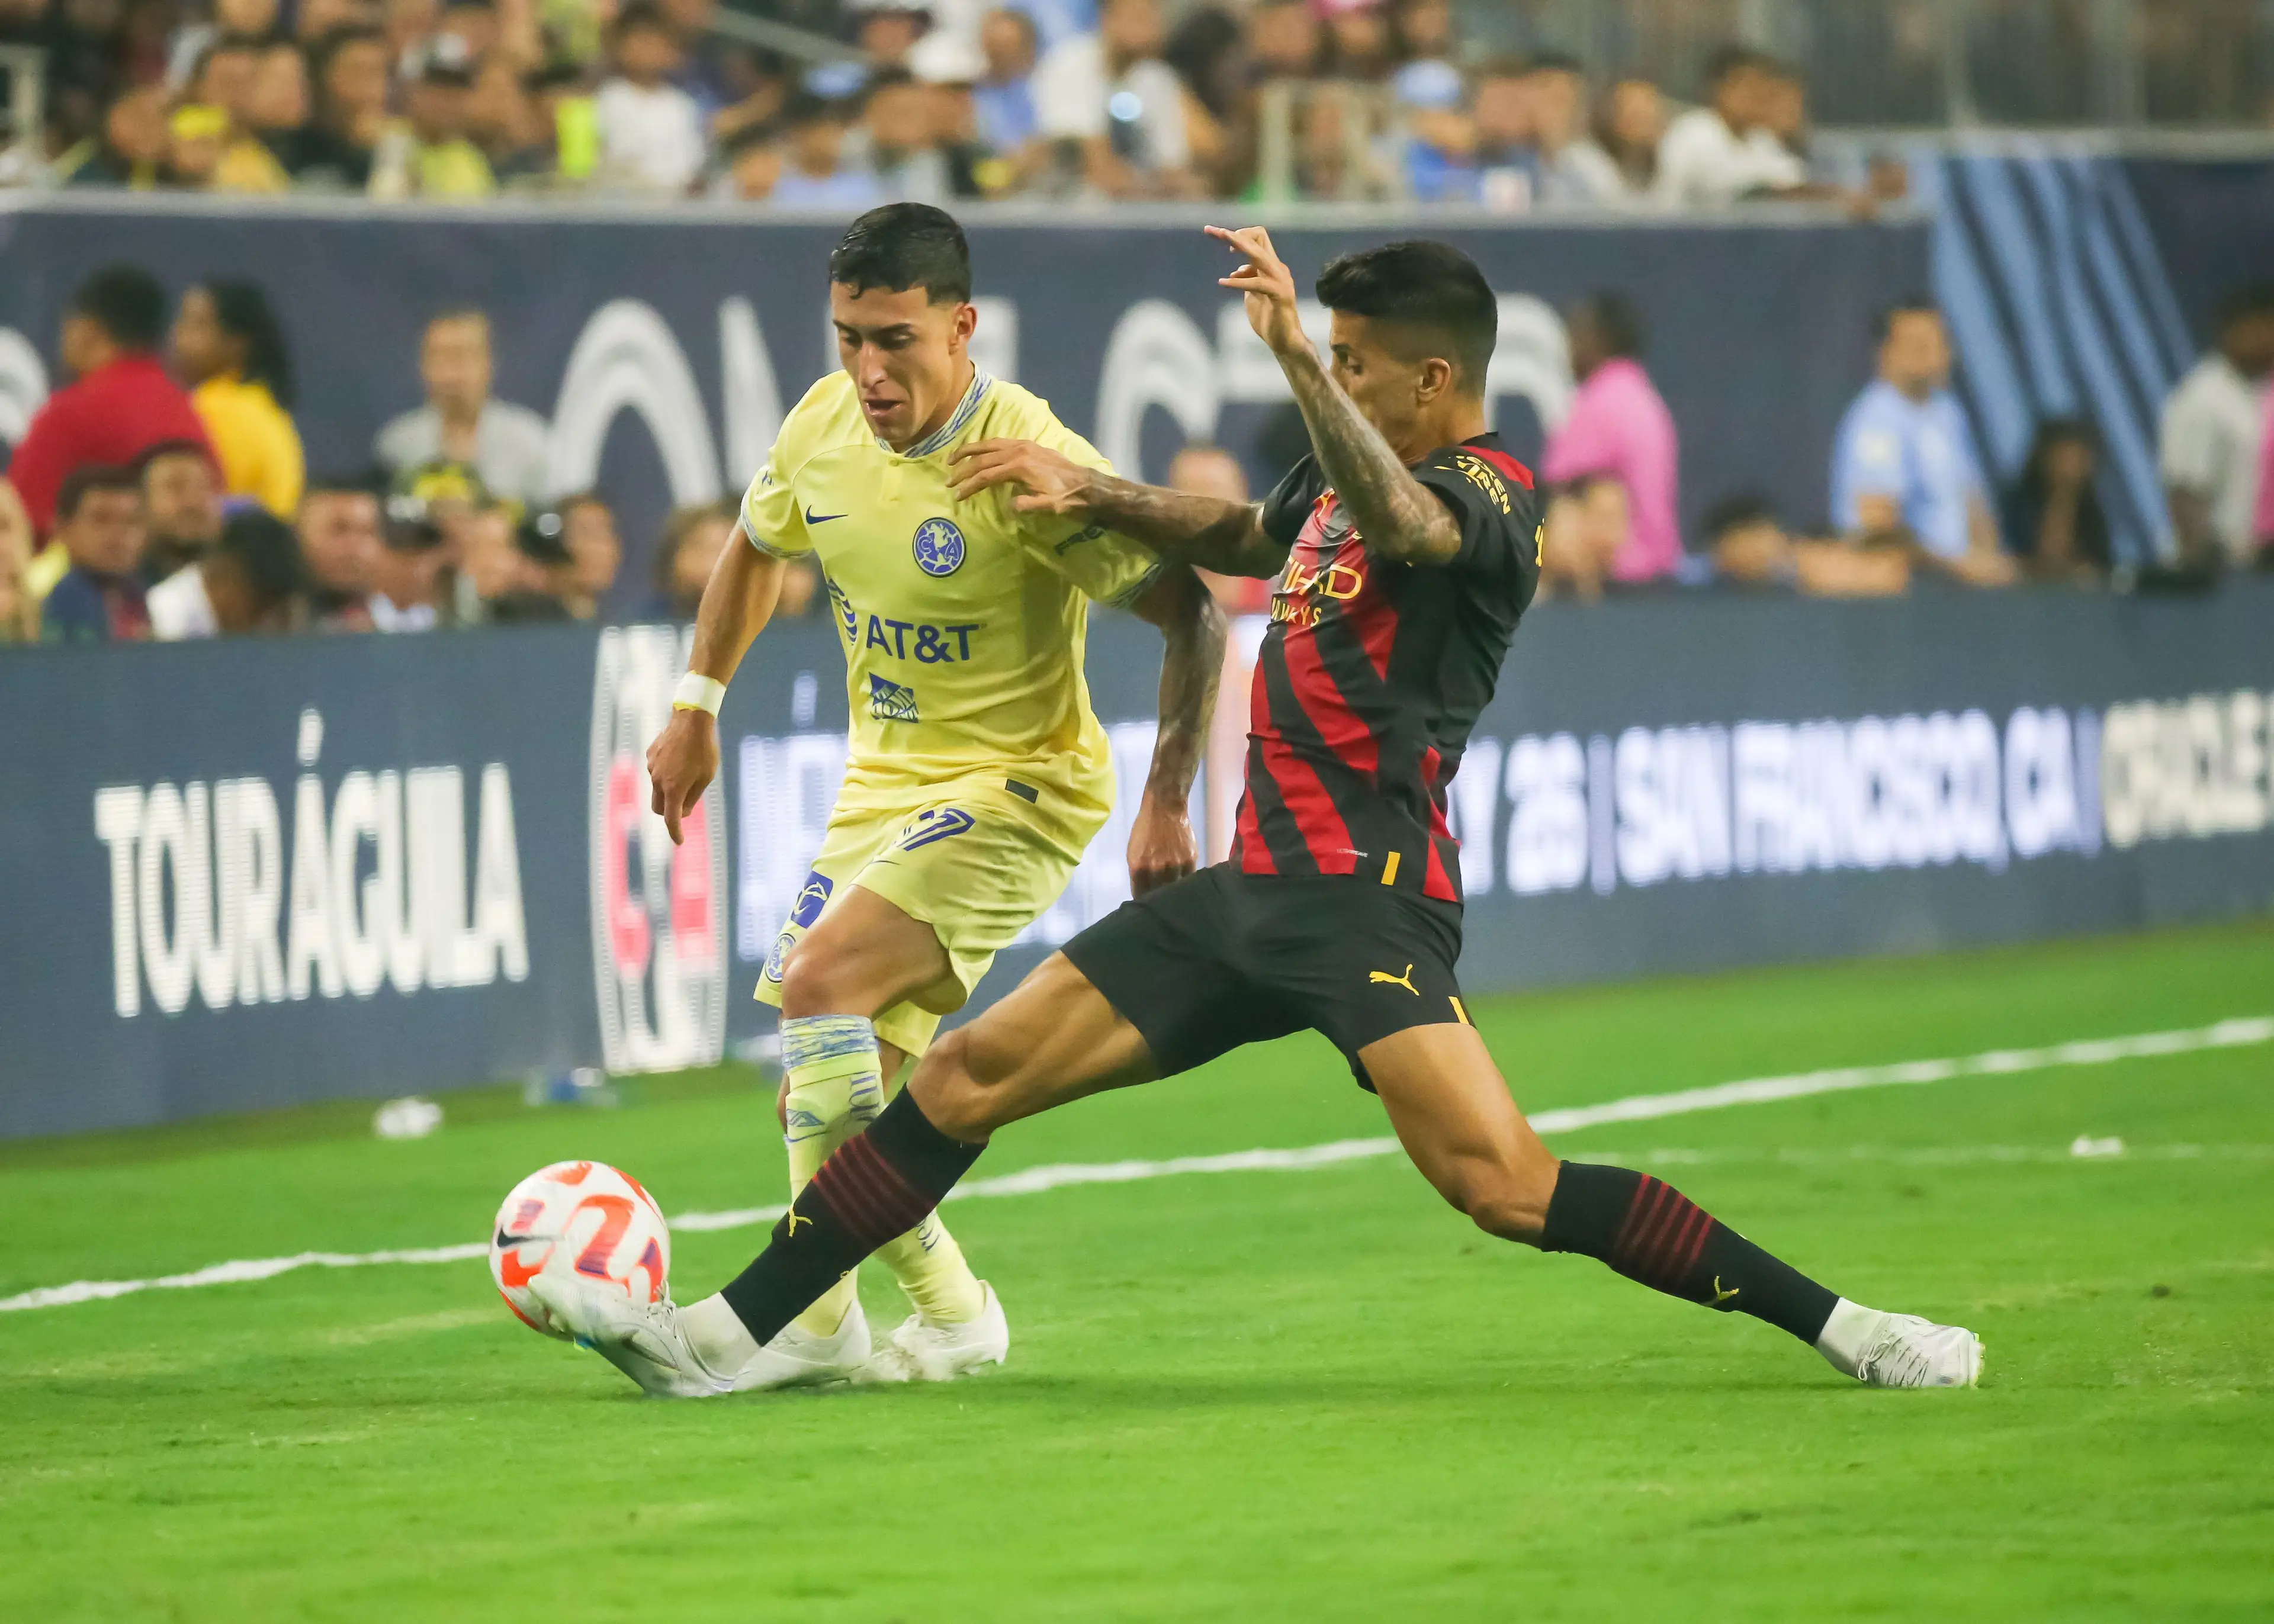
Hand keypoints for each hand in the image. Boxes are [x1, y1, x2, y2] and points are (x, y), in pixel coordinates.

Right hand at [645, 706, 719, 845]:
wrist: (691, 720)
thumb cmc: (704, 750)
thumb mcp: (705, 778)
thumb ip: (692, 797)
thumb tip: (682, 811)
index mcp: (673, 789)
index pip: (671, 819)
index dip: (675, 832)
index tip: (679, 841)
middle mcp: (658, 781)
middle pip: (658, 808)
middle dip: (668, 813)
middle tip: (685, 807)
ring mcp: (651, 767)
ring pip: (657, 788)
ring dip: (669, 790)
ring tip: (687, 773)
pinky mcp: (650, 755)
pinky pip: (656, 771)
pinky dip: (666, 773)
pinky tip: (679, 758)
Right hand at [949, 437, 1099, 512]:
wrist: (1087, 485)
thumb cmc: (1069, 499)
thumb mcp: (1050, 507)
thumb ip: (1029, 505)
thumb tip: (1009, 506)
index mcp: (1020, 466)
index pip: (986, 475)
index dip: (969, 486)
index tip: (957, 496)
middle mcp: (1019, 451)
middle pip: (982, 458)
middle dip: (963, 469)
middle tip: (948, 481)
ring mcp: (1023, 445)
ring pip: (989, 445)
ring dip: (969, 451)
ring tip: (953, 459)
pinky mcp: (1028, 445)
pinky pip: (1000, 442)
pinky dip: (984, 446)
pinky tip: (978, 452)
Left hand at [1126, 788, 1196, 896]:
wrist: (1165, 808)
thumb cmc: (1145, 828)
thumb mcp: (1133, 851)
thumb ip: (1138, 873)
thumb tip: (1143, 893)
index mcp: (1139, 866)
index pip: (1141, 896)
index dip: (1143, 904)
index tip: (1146, 908)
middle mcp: (1157, 868)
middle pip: (1159, 896)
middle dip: (1159, 902)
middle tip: (1161, 905)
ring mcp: (1175, 865)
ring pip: (1175, 890)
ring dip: (1173, 894)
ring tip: (1174, 898)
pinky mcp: (1190, 860)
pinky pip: (1188, 880)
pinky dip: (1185, 884)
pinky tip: (1184, 886)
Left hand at [1206, 224, 1308, 359]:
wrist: (1284, 340)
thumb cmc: (1269, 318)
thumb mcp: (1253, 294)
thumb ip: (1248, 279)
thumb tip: (1238, 270)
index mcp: (1272, 266)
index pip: (1258, 238)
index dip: (1240, 236)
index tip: (1223, 242)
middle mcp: (1278, 268)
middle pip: (1257, 239)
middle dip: (1232, 234)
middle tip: (1211, 230)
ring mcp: (1280, 280)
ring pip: (1259, 255)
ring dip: (1238, 245)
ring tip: (1221, 240)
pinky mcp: (1279, 294)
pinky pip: (1256, 283)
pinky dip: (1237, 282)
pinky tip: (1222, 282)